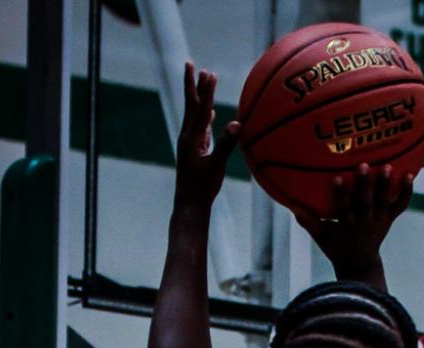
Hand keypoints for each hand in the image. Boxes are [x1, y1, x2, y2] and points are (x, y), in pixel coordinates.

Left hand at [174, 62, 238, 210]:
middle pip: (191, 106)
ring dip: (199, 97)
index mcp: (191, 139)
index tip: (209, 73)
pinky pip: (200, 128)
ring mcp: (190, 144)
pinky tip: (211, 113)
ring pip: (195, 115)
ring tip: (202, 81)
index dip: (206, 91)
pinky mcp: (194, 151)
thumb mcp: (215, 167)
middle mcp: (187, 138)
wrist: (189, 207)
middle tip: (191, 64)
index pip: (200, 110)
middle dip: (193, 85)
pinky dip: (205, 116)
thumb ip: (225, 145)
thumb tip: (237, 123)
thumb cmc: (202, 190)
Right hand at [297, 161, 413, 277]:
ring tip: (389, 166)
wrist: (359, 264)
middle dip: (365, 185)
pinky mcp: (389, 219)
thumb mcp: (322, 238)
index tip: (337, 179)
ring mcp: (379, 221)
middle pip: (365, 203)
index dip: (340, 195)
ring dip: (386, 185)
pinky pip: (399, 206)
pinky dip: (406, 192)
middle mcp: (365, 223)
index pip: (343, 209)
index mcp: (347, 226)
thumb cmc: (336, 247)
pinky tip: (410, 174)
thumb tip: (293, 208)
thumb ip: (309, 223)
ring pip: (383, 202)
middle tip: (364, 166)